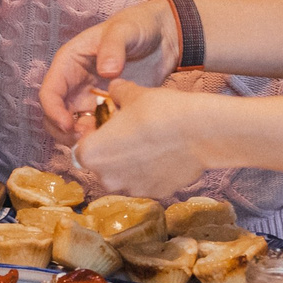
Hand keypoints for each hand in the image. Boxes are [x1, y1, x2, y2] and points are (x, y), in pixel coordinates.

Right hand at [39, 0, 179, 135]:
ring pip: (75, 127)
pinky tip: (119, 137)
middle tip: (87, 141)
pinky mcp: (109, 109)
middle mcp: (75, 84)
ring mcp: (91, 99)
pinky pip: (99, 128)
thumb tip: (105, 72)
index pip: (50, 92)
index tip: (68, 126)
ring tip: (104, 141)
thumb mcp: (124, 30)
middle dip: (65, 132)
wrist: (164, 37)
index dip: (53, 111)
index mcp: (69, 63)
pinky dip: (104, 137)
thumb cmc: (137, 26)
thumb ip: (113, 47)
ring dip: (84, 138)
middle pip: (56, 115)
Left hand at [68, 79, 212, 196]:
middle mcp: (107, 178)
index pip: (82, 150)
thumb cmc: (159, 110)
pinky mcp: (156, 194)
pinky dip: (151, 173)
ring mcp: (132, 189)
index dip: (95, 138)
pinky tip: (165, 156)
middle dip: (112, 154)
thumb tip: (114, 88)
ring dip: (130, 165)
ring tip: (150, 145)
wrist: (200, 132)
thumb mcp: (132, 94)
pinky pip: (146, 183)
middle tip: (131, 136)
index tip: (109, 129)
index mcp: (92, 154)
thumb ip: (117, 92)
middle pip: (102, 166)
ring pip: (124, 177)